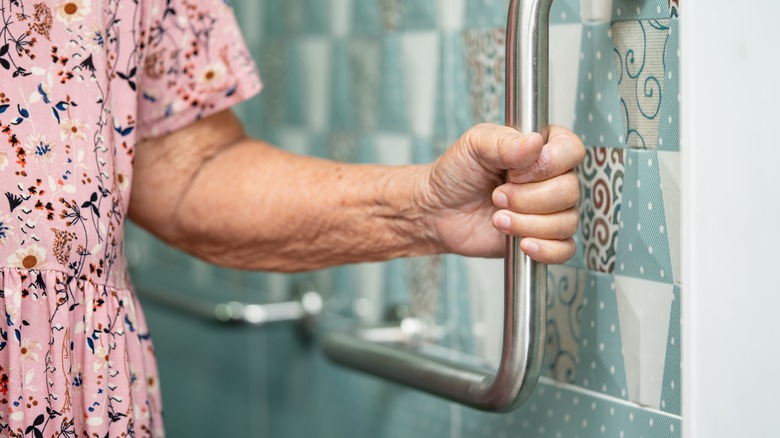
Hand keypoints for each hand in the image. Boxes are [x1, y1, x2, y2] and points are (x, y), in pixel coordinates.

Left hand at [423, 123, 584, 263]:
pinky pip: (565, 249)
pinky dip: (545, 249)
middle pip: (570, 190)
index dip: (548, 164)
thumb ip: (504, 142)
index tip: (514, 172)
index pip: (571, 150)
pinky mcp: (543, 238)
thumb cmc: (457, 173)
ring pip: (566, 221)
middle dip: (528, 198)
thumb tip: (536, 142)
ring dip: (527, 223)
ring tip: (497, 217)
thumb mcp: (474, 145)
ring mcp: (551, 210)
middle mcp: (553, 178)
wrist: (438, 210)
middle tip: (497, 196)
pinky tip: (522, 243)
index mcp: (542, 148)